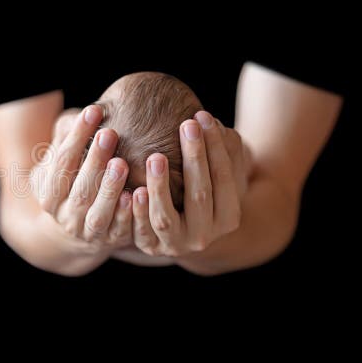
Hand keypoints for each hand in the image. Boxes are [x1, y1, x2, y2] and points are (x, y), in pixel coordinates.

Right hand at [31, 105, 132, 248]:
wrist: (81, 227)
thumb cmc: (76, 181)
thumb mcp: (65, 161)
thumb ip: (69, 139)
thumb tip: (80, 116)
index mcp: (49, 196)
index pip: (60, 164)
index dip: (76, 137)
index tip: (93, 111)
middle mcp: (65, 218)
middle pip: (78, 190)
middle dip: (93, 161)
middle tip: (109, 133)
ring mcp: (89, 233)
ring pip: (98, 214)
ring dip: (109, 189)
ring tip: (121, 163)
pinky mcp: (112, 241)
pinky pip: (121, 230)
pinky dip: (128, 214)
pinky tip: (137, 194)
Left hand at [132, 111, 247, 255]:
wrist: (183, 231)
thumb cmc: (203, 190)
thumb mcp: (219, 173)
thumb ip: (223, 150)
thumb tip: (212, 123)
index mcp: (228, 217)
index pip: (223, 178)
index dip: (215, 147)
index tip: (202, 116)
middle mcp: (204, 236)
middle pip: (199, 195)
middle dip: (194, 158)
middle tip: (186, 125)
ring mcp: (175, 244)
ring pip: (166, 217)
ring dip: (159, 186)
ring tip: (155, 157)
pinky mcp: (149, 247)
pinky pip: (140, 230)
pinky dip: (136, 211)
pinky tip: (132, 189)